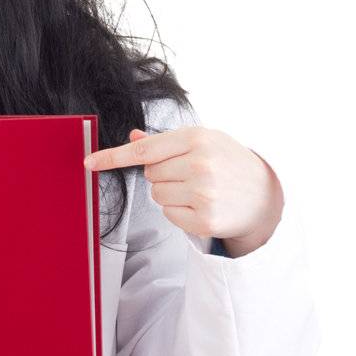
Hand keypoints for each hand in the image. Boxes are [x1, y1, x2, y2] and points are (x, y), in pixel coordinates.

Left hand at [84, 125, 284, 255]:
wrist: (265, 195)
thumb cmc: (229, 163)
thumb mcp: (203, 141)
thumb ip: (165, 141)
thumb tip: (133, 136)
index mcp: (197, 138)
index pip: (143, 149)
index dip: (112, 156)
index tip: (89, 162)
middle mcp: (200, 164)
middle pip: (149, 173)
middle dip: (163, 174)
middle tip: (191, 174)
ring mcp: (203, 193)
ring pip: (157, 195)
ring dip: (171, 194)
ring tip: (199, 189)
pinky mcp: (205, 219)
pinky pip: (168, 215)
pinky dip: (179, 212)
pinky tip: (201, 205)